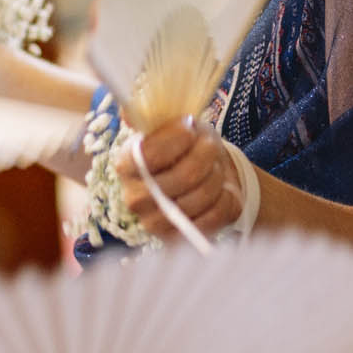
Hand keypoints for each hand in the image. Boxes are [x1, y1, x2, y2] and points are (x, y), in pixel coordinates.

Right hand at [113, 118, 243, 240]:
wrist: (206, 174)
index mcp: (127, 164)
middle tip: (210, 145)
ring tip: (213, 167)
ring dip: (217, 175)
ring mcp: (155, 223)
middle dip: (206, 155)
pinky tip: (220, 190)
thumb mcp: (172, 120)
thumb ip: (149, 113)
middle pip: (184, 176)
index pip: (151, 155)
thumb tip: (128, 115)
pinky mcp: (180, 239)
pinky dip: (226, 197)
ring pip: (203, 195)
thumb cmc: (186, 145)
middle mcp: (135, 197)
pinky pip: (215, 216)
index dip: (177, 140)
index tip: (191, 127)